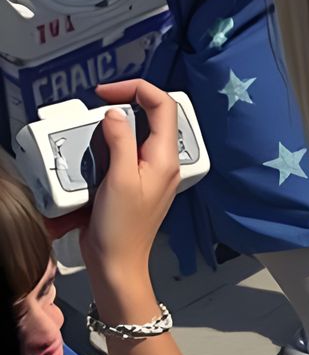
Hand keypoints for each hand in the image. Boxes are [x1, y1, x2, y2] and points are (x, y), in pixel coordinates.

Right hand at [78, 81, 180, 293]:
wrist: (117, 264)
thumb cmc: (121, 228)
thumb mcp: (118, 179)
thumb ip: (120, 142)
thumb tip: (116, 114)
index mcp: (166, 157)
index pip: (164, 106)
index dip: (138, 89)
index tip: (106, 91)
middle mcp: (164, 161)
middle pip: (155, 116)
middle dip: (129, 103)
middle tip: (100, 103)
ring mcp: (152, 172)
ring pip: (141, 133)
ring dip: (118, 125)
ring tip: (96, 127)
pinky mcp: (137, 182)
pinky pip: (128, 153)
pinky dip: (112, 146)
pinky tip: (96, 151)